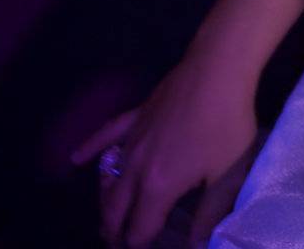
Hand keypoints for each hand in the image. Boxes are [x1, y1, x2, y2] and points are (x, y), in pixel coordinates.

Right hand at [69, 54, 265, 247]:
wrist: (217, 71)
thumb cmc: (227, 124)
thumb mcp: (227, 174)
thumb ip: (209, 212)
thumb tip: (197, 242)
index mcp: (158, 187)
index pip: (139, 227)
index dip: (138, 244)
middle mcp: (135, 168)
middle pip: (115, 208)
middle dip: (113, 229)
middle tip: (114, 242)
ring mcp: (130, 140)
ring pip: (106, 179)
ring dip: (104, 201)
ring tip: (106, 216)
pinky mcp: (134, 116)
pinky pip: (105, 137)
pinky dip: (89, 149)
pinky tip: (76, 159)